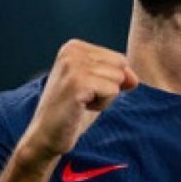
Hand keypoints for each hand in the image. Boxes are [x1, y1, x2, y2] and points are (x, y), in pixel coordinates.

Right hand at [22, 39, 137, 164]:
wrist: (46, 135)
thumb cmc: (72, 111)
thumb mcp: (97, 87)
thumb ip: (117, 75)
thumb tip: (134, 79)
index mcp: (74, 46)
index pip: (119, 59)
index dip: (108, 80)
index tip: (85, 90)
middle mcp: (72, 51)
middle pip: (120, 66)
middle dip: (108, 87)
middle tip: (83, 99)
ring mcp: (73, 66)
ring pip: (118, 79)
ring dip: (104, 97)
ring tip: (81, 103)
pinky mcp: (77, 83)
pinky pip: (113, 91)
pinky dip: (102, 105)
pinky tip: (81, 108)